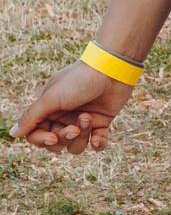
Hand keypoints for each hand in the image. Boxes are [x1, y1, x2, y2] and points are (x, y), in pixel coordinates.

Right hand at [10, 61, 135, 153]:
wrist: (112, 69)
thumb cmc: (79, 80)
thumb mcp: (51, 98)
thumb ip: (32, 117)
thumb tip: (13, 134)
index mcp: (49, 110)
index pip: (36, 135)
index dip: (41, 141)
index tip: (52, 137)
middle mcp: (64, 117)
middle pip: (55, 143)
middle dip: (63, 139)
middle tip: (74, 128)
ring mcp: (83, 121)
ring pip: (74, 145)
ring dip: (80, 139)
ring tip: (88, 119)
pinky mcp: (102, 122)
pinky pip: (97, 143)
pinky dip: (98, 145)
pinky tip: (98, 139)